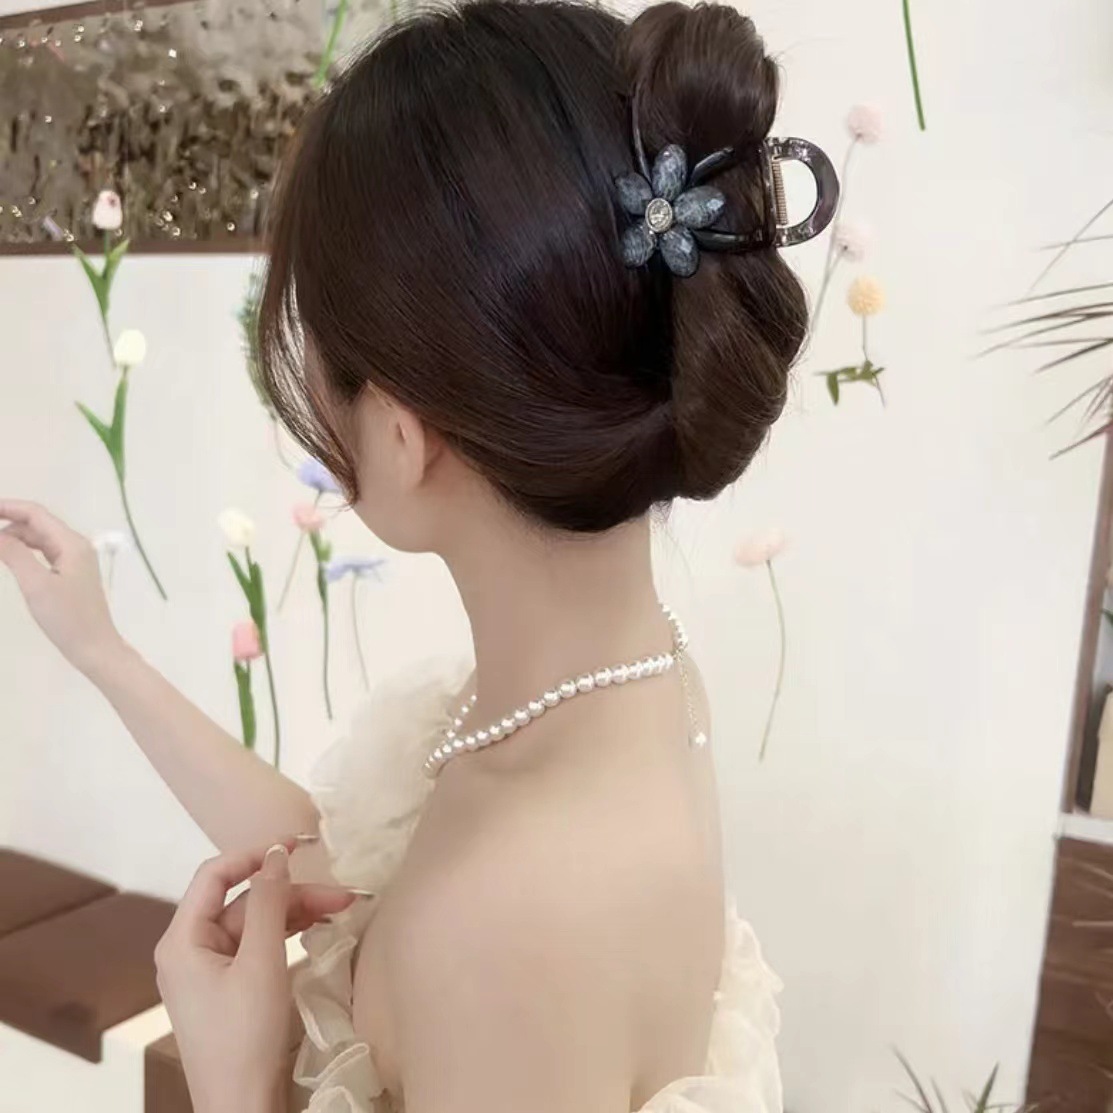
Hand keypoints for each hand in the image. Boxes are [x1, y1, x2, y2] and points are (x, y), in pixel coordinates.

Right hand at [0, 500, 121, 675]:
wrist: (94, 646)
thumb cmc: (67, 618)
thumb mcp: (36, 584)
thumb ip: (15, 554)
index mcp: (72, 543)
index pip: (36, 514)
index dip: (7, 507)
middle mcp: (76, 546)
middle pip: (37, 523)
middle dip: (7, 521)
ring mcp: (75, 559)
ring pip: (39, 538)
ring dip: (14, 536)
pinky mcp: (70, 573)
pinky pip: (43, 552)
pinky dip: (24, 550)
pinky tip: (7, 555)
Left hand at [155, 843, 355, 1112]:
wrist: (242, 1108)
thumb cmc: (245, 1036)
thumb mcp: (262, 962)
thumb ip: (270, 903)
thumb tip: (277, 853)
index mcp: (182, 940)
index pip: (215, 875)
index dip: (255, 854)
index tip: (298, 844)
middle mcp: (190, 950)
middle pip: (244, 901)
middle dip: (292, 894)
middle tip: (342, 895)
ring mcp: (209, 971)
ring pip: (256, 924)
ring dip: (297, 914)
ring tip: (343, 910)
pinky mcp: (228, 989)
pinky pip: (258, 947)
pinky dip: (288, 936)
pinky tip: (319, 931)